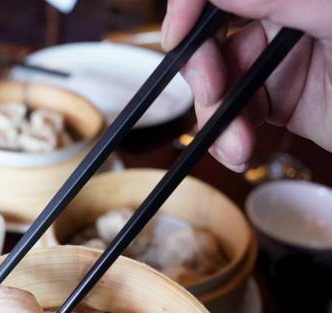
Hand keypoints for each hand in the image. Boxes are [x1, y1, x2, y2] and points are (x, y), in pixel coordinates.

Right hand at [161, 0, 331, 170]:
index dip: (193, 6)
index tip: (177, 33)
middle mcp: (284, 16)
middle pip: (214, 34)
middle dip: (206, 70)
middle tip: (214, 93)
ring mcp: (277, 60)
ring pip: (219, 82)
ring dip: (218, 117)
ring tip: (237, 144)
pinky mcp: (276, 100)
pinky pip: (234, 115)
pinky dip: (228, 136)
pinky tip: (239, 149)